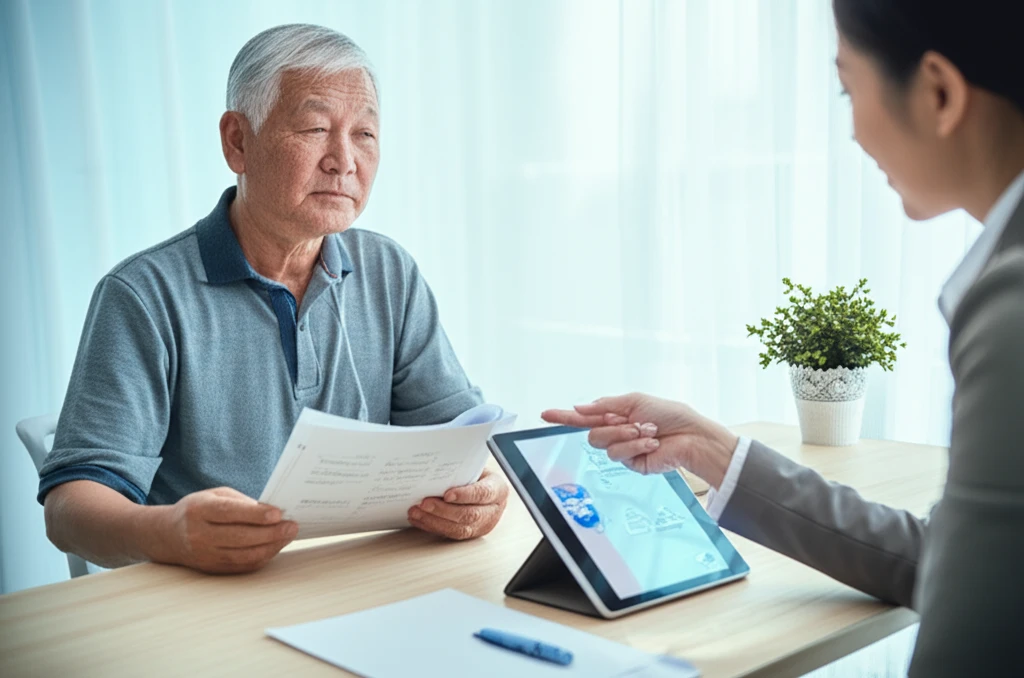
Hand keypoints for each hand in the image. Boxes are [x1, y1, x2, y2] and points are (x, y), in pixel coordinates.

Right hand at [155, 487, 297, 573]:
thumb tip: (272, 512)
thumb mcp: (216, 495)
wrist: (168, 535)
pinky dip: (262, 557)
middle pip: (239, 537)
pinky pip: (242, 566)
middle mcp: (199, 535)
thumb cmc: (199, 509)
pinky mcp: (211, 569)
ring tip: (288, 536)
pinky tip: (275, 547)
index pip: (229, 513)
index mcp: (199, 510)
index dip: (255, 514)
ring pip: (243, 555)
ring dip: (270, 546)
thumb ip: (241, 502)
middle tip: (292, 526)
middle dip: (270, 533)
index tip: (278, 513)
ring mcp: (204, 555)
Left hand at [408, 468, 508, 540]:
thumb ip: (463, 470)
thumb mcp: (476, 468)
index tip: (447, 494)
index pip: (483, 493)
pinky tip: (419, 519)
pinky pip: (450, 534)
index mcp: (498, 490)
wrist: (486, 489)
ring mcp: (482, 525)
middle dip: (444, 510)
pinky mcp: (469, 535)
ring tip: (417, 512)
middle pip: (470, 515)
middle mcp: (492, 511)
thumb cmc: (478, 476)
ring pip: (459, 529)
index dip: (465, 495)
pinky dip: (432, 526)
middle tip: (424, 503)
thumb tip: (438, 467)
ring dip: (434, 521)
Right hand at [542, 393, 738, 487]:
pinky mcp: (631, 463)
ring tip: (648, 431)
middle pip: (591, 432)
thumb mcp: (634, 401)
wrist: (690, 436)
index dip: (563, 416)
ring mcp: (623, 449)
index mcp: (615, 415)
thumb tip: (579, 408)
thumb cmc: (669, 414)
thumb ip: (604, 405)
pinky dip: (635, 444)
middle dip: (610, 424)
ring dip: (626, 434)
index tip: (544, 414)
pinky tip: (652, 442)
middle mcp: (616, 433)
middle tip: (631, 421)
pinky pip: (619, 454)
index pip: (583, 417)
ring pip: (603, 444)